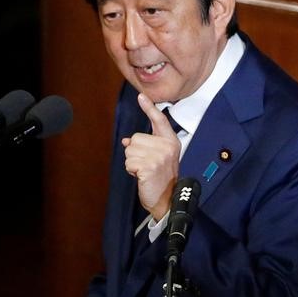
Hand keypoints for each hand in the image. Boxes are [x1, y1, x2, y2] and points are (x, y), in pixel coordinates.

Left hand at [122, 93, 180, 220]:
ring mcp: (159, 156)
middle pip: (135, 139)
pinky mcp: (149, 167)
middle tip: (148, 166)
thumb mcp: (158, 157)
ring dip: (133, 163)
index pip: (159, 120)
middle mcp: (166, 146)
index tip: (141, 97)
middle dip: (135, 153)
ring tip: (145, 171)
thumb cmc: (161, 177)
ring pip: (130, 151)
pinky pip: (128, 163)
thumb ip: (146, 145)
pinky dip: (131, 171)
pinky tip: (142, 177)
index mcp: (171, 141)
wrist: (167, 199)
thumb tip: (126, 141)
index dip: (149, 108)